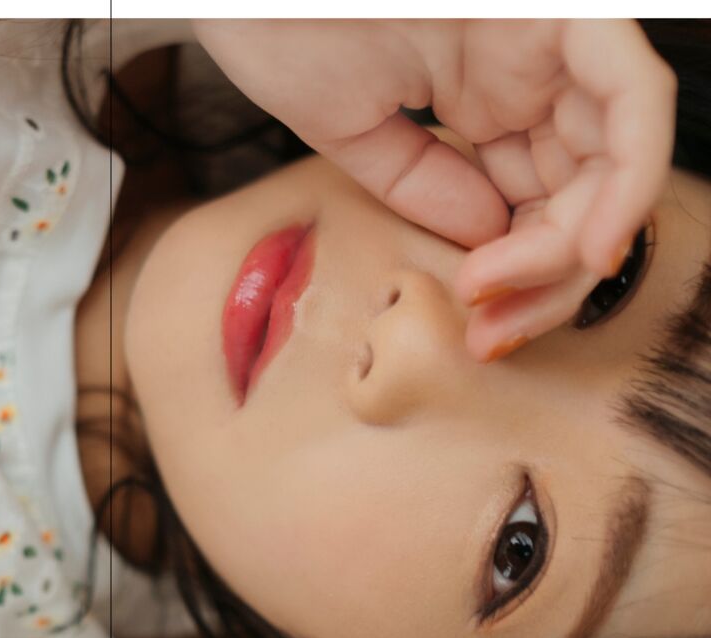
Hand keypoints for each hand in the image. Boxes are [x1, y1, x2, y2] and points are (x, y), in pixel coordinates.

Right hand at [191, 19, 676, 360]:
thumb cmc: (282, 26)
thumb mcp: (350, 131)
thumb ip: (421, 183)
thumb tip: (489, 237)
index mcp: (483, 89)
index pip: (537, 195)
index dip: (521, 271)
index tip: (478, 324)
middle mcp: (529, 68)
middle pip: (586, 190)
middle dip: (550, 276)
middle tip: (495, 328)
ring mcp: (552, 40)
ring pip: (617, 160)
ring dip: (574, 247)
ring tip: (501, 292)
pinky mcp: (565, 13)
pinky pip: (632, 101)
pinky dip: (628, 179)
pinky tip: (588, 248)